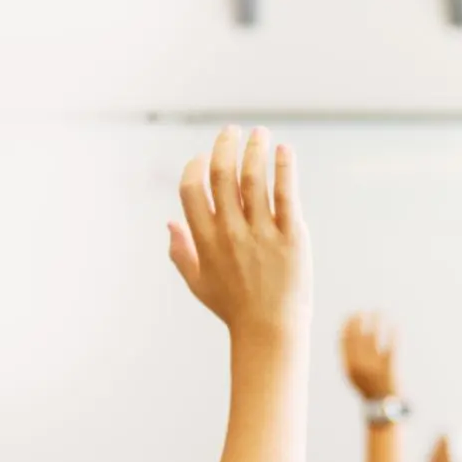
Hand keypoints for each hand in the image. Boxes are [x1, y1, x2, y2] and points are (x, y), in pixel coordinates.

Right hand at [169, 126, 311, 343]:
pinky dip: (284, 168)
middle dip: (225, 145)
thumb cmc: (233, 308)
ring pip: (254, 179)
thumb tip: (169, 221)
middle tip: (232, 130)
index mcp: (205, 240)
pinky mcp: (292, 237)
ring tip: (259, 133)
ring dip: (255, 149)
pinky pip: (286, 195)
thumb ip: (180, 251)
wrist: (271, 331)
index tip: (204, 156)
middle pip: (223, 175)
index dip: (194, 166)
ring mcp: (262, 233)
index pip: (191, 190)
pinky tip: (284, 151)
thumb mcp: (198, 282)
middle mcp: (231, 233)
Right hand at [343, 311, 399, 400]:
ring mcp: (374, 367)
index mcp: (348, 367)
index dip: (348, 325)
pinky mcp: (389, 369)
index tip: (352, 314)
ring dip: (377, 322)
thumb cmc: (367, 385)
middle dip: (361, 320)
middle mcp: (359, 366)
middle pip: (358, 337)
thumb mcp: (353, 373)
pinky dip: (393, 334)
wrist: (381, 405)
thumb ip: (350, 356)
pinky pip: (391, 347)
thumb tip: (350, 331)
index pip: (344, 340)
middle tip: (365, 311)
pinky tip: (395, 325)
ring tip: (380, 312)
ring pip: (374, 338)